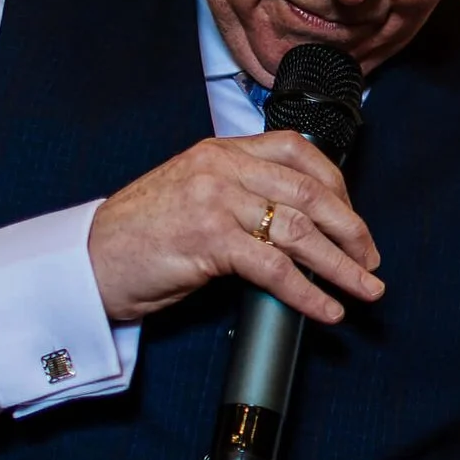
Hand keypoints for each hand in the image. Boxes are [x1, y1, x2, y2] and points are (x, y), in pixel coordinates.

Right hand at [88, 133, 382, 323]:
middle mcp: (222, 168)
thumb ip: (240, 195)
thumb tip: (299, 226)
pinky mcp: (209, 240)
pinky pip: (276, 267)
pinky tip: (326, 309)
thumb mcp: (194, 195)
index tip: (354, 219)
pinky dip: (308, 292)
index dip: (338, 185)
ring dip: (341, 266)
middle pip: (309, 193)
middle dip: (350, 230)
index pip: (297, 150)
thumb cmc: (141, 236)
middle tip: (370, 261)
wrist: (89, 261)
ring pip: (300, 231)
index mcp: (221, 150)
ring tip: (365, 289)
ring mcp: (216, 201)